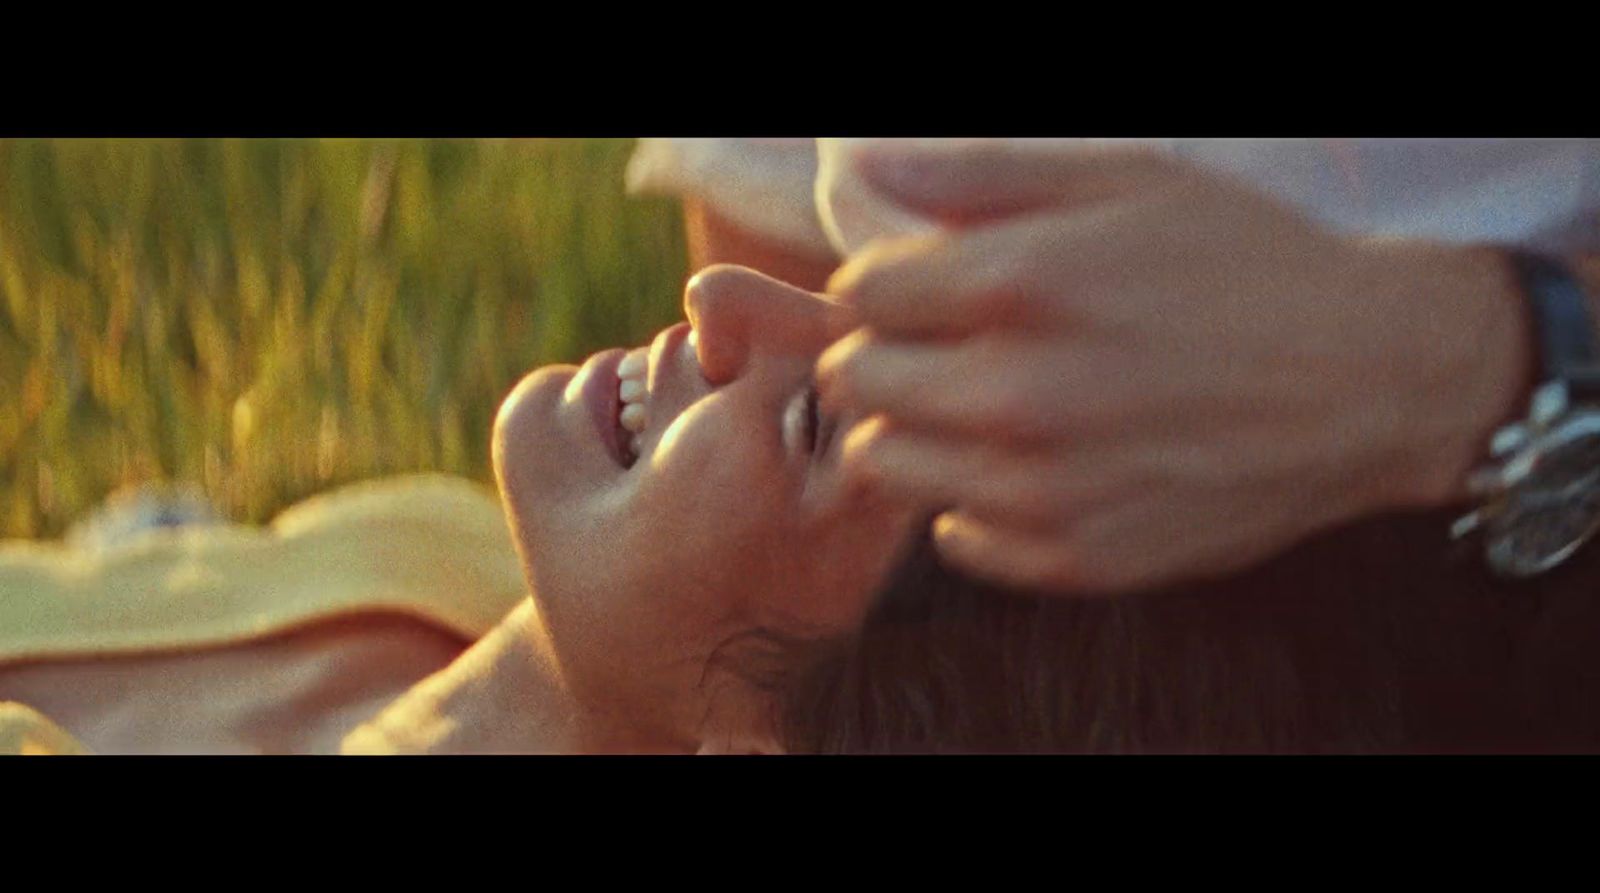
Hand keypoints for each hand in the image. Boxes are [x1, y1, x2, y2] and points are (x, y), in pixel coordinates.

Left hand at [817, 143, 1528, 593]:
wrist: (1371, 378)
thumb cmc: (1245, 263)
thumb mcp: (1122, 179)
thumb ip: (979, 174)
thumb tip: (867, 162)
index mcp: (1018, 286)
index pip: (857, 293)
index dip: (884, 283)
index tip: (925, 286)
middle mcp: (1017, 397)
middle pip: (855, 382)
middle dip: (884, 352)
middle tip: (945, 344)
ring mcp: (1044, 489)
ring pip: (886, 466)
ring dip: (914, 430)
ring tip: (980, 403)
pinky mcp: (1077, 557)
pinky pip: (954, 537)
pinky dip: (970, 502)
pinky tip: (1027, 464)